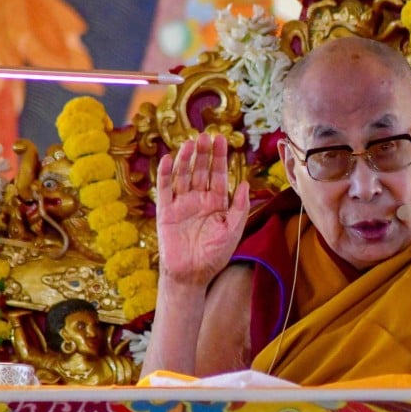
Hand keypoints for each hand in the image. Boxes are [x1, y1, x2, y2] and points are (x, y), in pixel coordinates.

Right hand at [156, 133, 249, 286]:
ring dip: (186, 159)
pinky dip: (165, 175)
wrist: (192, 275)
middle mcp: (198, 200)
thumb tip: (245, 183)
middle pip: (201, 171)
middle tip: (205, 136)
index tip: (222, 140)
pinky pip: (165, 190)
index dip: (220, 158)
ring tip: (190, 143)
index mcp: (216, 203)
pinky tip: (168, 160)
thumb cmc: (214, 255)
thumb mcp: (233, 231)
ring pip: (183, 176)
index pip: (218, 175)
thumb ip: (239, 207)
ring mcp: (181, 204)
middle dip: (203, 154)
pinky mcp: (166, 212)